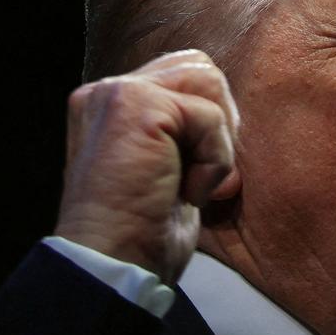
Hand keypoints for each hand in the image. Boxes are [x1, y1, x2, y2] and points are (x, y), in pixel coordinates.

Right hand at [53, 50, 241, 283]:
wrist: (111, 264)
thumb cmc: (140, 234)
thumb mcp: (165, 174)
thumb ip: (182, 136)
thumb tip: (229, 122)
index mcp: (108, 106)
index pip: (181, 78)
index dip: (207, 124)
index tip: (196, 180)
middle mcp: (106, 92)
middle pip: (199, 70)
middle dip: (218, 125)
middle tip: (204, 179)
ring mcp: (118, 94)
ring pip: (207, 83)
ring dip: (215, 142)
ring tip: (192, 183)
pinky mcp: (137, 106)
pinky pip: (210, 116)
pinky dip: (214, 161)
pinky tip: (186, 193)